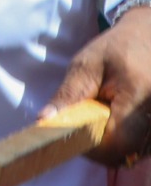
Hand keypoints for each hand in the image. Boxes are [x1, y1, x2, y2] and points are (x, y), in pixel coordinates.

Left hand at [44, 2, 150, 164]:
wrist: (148, 36)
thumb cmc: (115, 48)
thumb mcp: (86, 65)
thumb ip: (68, 95)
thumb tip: (45, 120)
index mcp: (137, 91)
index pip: (117, 139)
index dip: (93, 148)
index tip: (73, 140)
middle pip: (129, 149)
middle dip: (102, 150)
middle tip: (82, 135)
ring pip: (137, 149)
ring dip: (114, 147)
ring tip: (98, 126)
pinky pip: (144, 144)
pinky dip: (126, 141)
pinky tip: (113, 126)